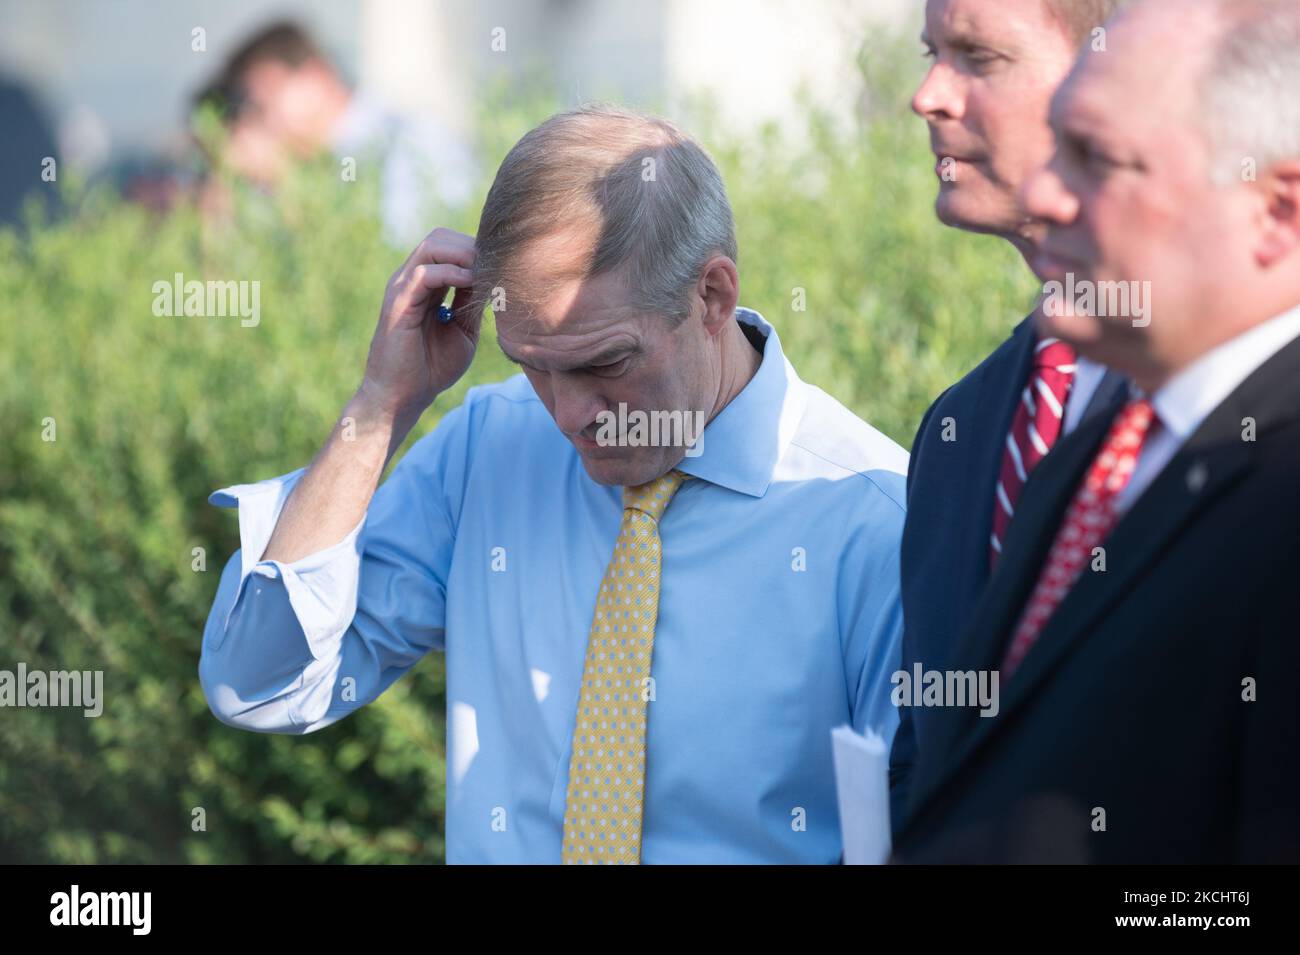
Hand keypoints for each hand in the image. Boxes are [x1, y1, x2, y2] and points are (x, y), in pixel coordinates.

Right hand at [359, 227, 477, 421]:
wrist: (405, 396)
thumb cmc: (432, 367)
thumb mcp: (463, 330)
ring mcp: (402, 288)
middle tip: (496, 264)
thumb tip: (494, 280)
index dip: (477, 250)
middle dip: (472, 245)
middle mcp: (411, 279)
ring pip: (432, 246)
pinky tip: (472, 283)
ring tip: (486, 271)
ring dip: (464, 253)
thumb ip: (473, 304)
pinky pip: (425, 273)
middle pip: (441, 237)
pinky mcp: (398, 302)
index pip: (450, 247)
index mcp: (426, 284)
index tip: (503, 265)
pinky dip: (452, 272)